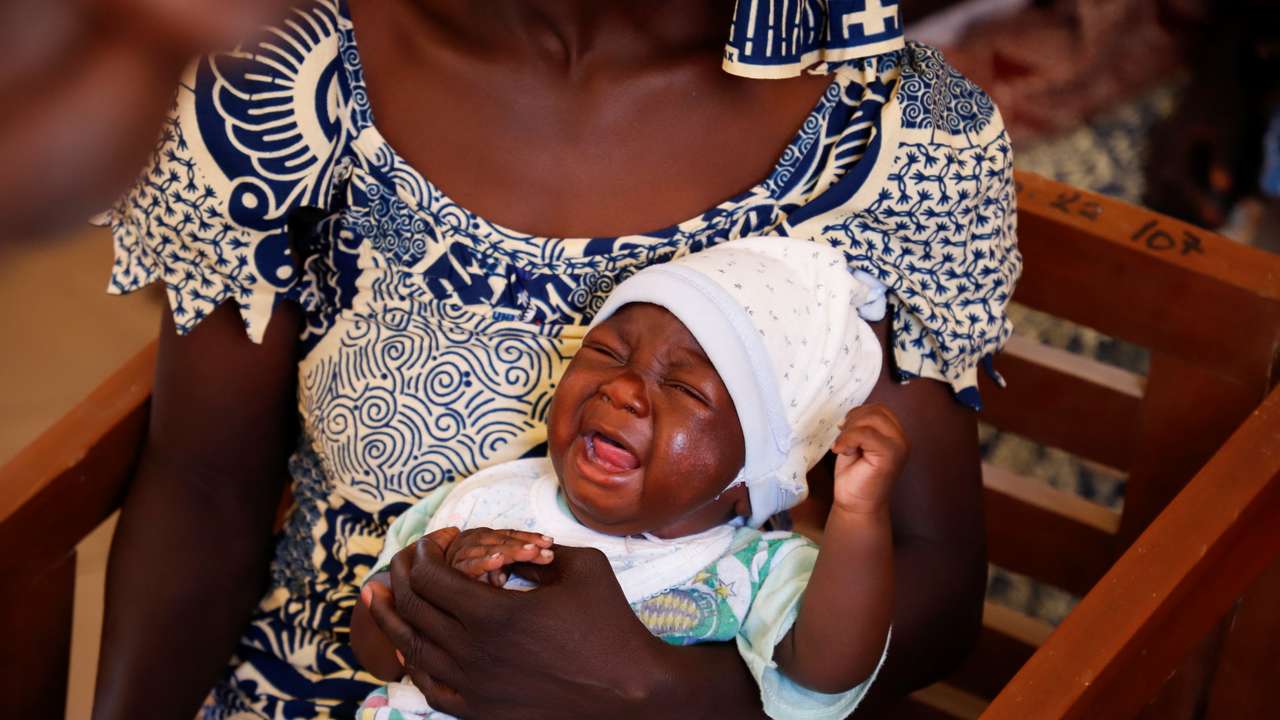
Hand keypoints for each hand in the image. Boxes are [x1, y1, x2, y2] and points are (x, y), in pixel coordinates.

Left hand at [366, 538, 679, 718]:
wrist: (629, 690)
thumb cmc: (610, 624)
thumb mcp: (582, 566)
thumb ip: (538, 549)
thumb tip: (508, 545)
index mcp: (495, 614)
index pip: (431, 577)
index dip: (425, 552)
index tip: (437, 539)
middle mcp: (474, 652)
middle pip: (413, 608)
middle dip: (401, 575)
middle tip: (405, 560)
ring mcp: (474, 687)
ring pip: (411, 649)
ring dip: (390, 618)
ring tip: (376, 597)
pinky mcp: (481, 711)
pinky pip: (429, 687)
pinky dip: (411, 663)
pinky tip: (406, 647)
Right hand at [442, 527, 554, 586]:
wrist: (429, 592)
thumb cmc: (469, 583)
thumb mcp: (495, 572)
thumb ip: (509, 567)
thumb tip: (535, 568)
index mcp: (482, 540)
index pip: (509, 534)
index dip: (529, 536)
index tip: (550, 543)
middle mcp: (470, 542)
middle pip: (501, 538)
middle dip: (525, 543)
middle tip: (546, 551)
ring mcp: (458, 555)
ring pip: (487, 547)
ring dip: (510, 550)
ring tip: (530, 552)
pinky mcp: (450, 571)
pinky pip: (468, 566)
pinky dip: (484, 562)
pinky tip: (499, 562)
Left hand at [831, 404, 908, 514]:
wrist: (857, 505)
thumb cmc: (855, 476)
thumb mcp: (856, 444)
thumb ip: (859, 427)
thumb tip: (849, 414)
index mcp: (895, 434)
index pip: (879, 409)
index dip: (858, 414)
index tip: (843, 429)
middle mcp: (901, 439)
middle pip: (876, 411)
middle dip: (853, 421)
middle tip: (842, 439)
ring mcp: (899, 446)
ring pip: (872, 419)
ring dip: (850, 430)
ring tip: (843, 447)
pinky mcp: (891, 455)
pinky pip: (866, 433)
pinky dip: (848, 439)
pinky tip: (841, 451)